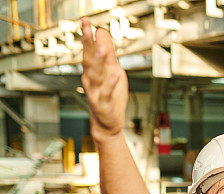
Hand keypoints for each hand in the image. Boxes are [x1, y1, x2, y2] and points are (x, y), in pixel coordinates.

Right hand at [81, 18, 128, 139]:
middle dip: (88, 43)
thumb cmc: (111, 95)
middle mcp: (91, 78)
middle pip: (88, 59)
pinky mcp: (103, 103)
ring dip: (99, 62)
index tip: (86, 21)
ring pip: (96, 75)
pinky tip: (115, 74)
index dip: (87, 36)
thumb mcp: (112, 71)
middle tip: (87, 28)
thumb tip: (103, 33)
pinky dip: (110, 83)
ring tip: (103, 49)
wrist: (108, 121)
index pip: (88, 50)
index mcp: (92, 70)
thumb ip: (109, 54)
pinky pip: (106, 92)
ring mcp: (95, 91)